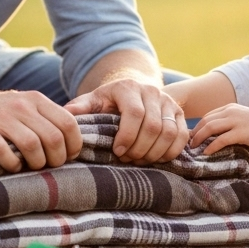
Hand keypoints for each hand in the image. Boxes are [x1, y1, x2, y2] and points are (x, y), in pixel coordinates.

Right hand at [0, 90, 82, 171]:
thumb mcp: (24, 106)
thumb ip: (47, 118)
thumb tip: (73, 143)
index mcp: (36, 99)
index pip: (69, 123)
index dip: (74, 145)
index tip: (68, 157)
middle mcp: (20, 105)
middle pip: (53, 137)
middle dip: (57, 159)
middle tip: (50, 166)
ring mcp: (0, 117)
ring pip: (32, 145)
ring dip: (36, 163)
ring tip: (32, 167)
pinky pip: (5, 152)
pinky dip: (13, 165)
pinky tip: (12, 166)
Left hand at [65, 77, 188, 163]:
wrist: (133, 92)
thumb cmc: (108, 102)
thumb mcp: (92, 101)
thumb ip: (80, 108)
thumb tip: (66, 115)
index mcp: (128, 87)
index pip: (134, 113)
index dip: (127, 136)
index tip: (117, 152)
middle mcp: (151, 91)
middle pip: (152, 126)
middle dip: (139, 149)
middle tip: (127, 160)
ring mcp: (168, 101)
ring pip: (169, 132)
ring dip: (154, 152)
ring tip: (139, 160)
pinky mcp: (179, 113)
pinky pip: (182, 135)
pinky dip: (171, 151)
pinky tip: (157, 159)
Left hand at [188, 104, 248, 154]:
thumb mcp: (244, 120)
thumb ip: (231, 124)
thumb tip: (218, 137)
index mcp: (231, 108)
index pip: (208, 116)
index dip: (197, 126)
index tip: (192, 137)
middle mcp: (231, 112)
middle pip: (205, 121)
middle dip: (194, 133)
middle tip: (188, 144)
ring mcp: (236, 121)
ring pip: (210, 128)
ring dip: (199, 138)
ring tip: (193, 148)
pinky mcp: (241, 132)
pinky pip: (221, 140)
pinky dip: (211, 147)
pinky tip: (206, 153)